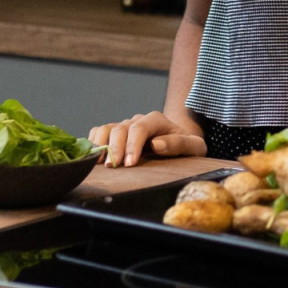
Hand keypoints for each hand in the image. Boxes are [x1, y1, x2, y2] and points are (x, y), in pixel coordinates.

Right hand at [88, 111, 206, 166]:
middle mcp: (138, 120)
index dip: (132, 145)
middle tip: (112, 167)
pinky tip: (93, 157)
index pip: (139, 128)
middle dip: (115, 148)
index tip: (129, 163)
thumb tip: (156, 145)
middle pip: (120, 129)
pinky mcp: (117, 133)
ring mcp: (126, 126)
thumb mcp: (194, 146)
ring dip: (100, 145)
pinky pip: (99, 132)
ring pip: (107, 129)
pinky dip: (93, 142)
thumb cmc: (188, 146)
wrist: (181, 141)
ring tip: (99, 163)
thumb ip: (179, 143)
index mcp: (156, 120)